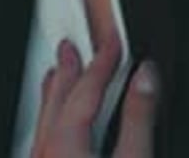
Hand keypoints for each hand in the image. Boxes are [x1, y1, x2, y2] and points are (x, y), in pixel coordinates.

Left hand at [30, 40, 157, 157]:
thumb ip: (139, 119)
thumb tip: (146, 78)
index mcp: (65, 145)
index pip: (85, 89)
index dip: (102, 61)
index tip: (112, 42)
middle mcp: (47, 156)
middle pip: (55, 103)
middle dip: (66, 73)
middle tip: (68, 47)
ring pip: (44, 123)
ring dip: (54, 97)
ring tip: (56, 78)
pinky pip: (42, 143)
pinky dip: (50, 124)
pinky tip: (55, 128)